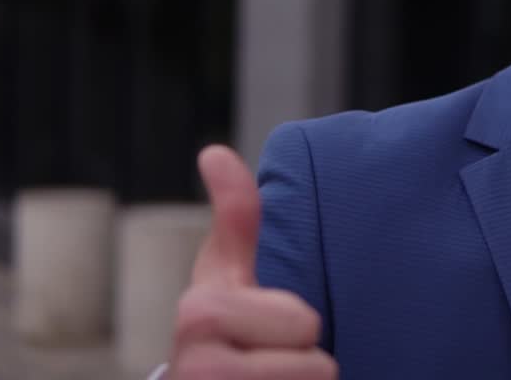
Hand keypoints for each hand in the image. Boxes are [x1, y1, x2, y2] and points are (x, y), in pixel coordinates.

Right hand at [168, 145, 337, 379]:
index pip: (302, 320)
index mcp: (200, 314)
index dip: (297, 325)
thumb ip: (236, 216)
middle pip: (316, 368)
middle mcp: (194, 369)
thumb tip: (215, 152)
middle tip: (272, 367)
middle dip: (308, 367)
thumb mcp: (228, 273)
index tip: (267, 327)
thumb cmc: (225, 331)